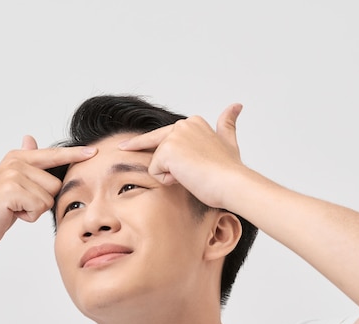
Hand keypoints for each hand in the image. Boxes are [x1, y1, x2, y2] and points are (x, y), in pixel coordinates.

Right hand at [0, 136, 96, 250]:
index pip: (53, 154)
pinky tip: (13, 214)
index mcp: (18, 157)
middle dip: (43, 200)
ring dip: (36, 210)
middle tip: (21, 204)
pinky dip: (29, 216)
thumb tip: (30, 138)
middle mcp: (16, 162)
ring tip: (16, 208)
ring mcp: (13, 174)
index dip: (74, 154)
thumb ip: (27, 162)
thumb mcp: (14, 181)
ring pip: (49, 197)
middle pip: (56, 183)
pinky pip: (39, 207)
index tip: (93, 151)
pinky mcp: (11, 190)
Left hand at [118, 104, 245, 208]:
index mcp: (193, 122)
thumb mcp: (229, 142)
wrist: (232, 183)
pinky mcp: (167, 150)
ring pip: (156, 163)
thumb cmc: (229, 169)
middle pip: (156, 151)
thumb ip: (227, 124)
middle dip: (164, 166)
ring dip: (172, 175)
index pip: (162, 138)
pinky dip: (168, 181)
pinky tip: (187, 178)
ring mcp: (173, 137)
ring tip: (194, 175)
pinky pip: (154, 172)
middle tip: (183, 172)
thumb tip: (236, 105)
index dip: (146, 147)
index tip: (122, 146)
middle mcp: (182, 124)